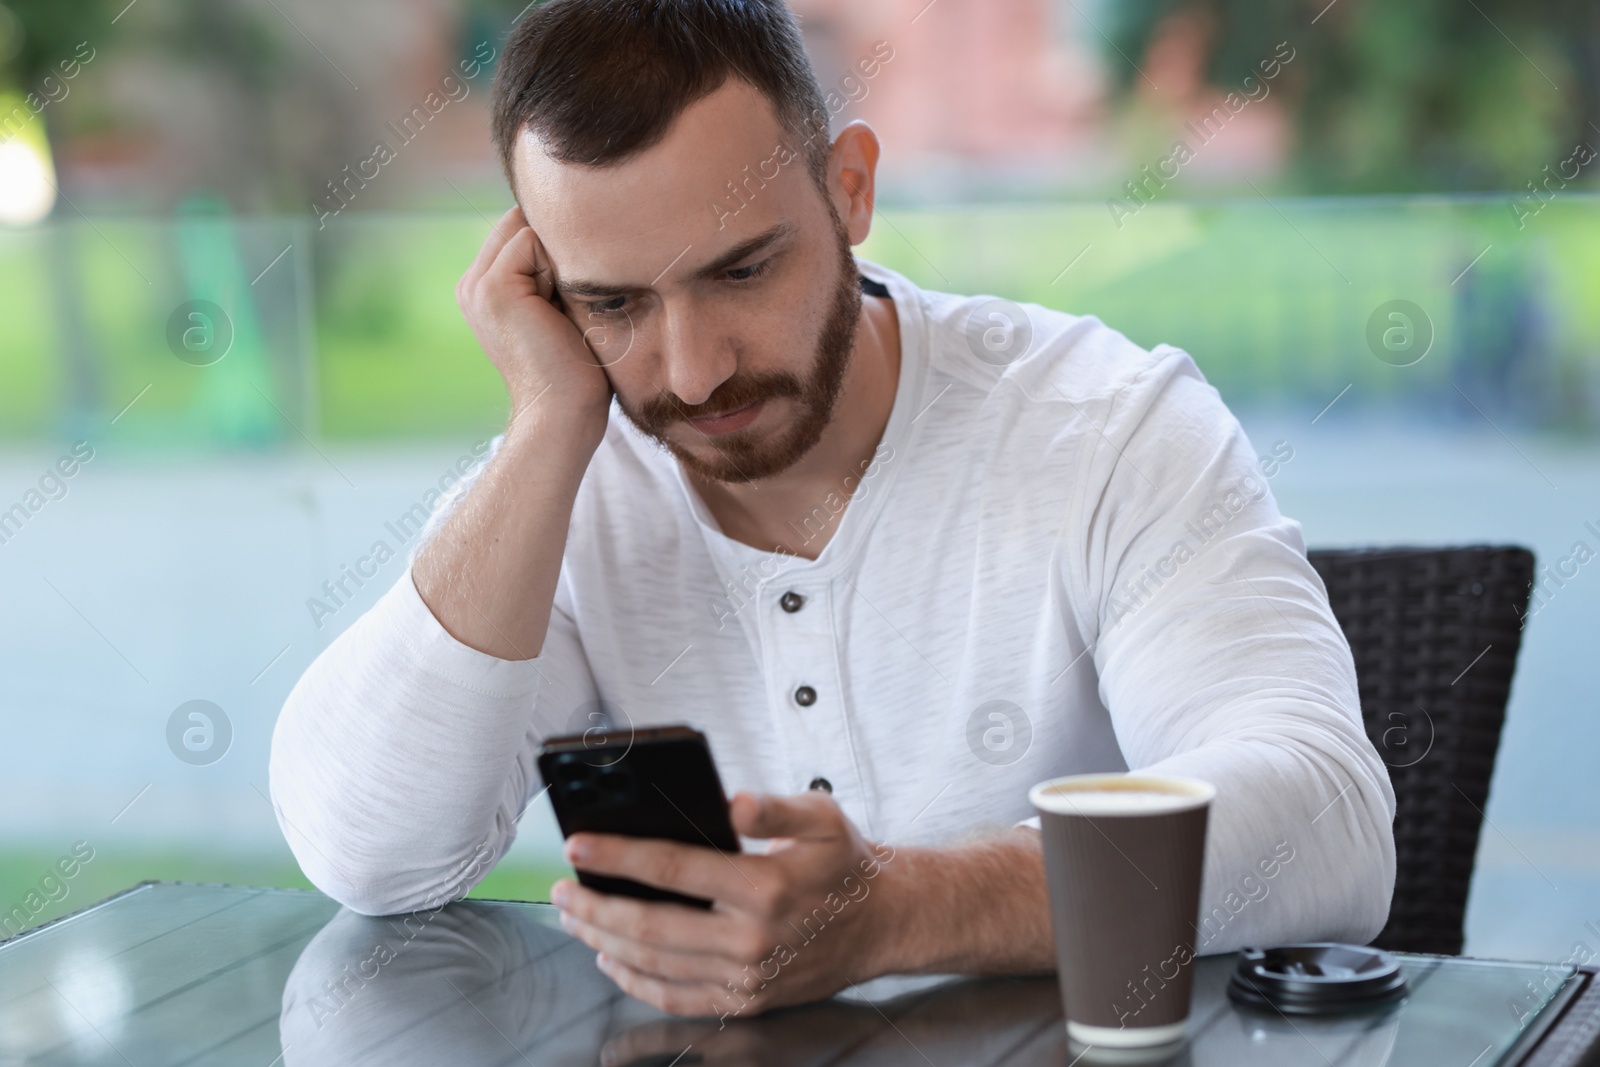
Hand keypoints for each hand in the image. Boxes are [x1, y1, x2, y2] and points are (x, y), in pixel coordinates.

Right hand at [455, 206, 613, 443]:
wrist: (562, 412)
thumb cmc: (576, 369)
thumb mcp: (561, 307)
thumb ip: (551, 269)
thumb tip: (574, 227)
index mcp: (484, 288)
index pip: (521, 229)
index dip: (556, 250)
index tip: (566, 300)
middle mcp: (472, 283)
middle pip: (523, 221)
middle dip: (556, 251)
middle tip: (563, 307)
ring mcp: (477, 284)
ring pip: (528, 228)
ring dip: (558, 261)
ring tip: (558, 311)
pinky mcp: (493, 286)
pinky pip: (531, 239)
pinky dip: (556, 269)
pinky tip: (556, 311)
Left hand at [551, 790, 900, 1018]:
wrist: (882, 923)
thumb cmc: (845, 865)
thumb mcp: (822, 819)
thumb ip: (776, 807)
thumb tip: (734, 802)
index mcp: (765, 887)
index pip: (673, 869)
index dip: (618, 856)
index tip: (577, 845)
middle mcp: (751, 938)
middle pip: (650, 924)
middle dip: (594, 905)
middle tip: (560, 889)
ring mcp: (746, 977)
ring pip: (655, 963)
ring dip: (604, 940)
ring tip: (574, 918)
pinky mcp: (746, 1000)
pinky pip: (676, 997)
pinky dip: (635, 981)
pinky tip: (611, 959)